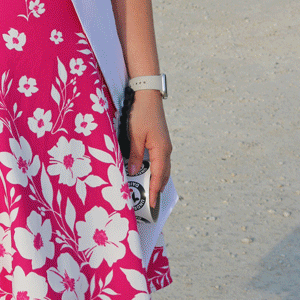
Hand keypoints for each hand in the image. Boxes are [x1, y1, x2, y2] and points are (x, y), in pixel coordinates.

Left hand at [126, 91, 171, 207]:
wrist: (147, 95)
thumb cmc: (141, 114)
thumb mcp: (134, 135)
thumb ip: (134, 155)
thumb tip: (134, 172)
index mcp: (161, 150)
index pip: (158, 176)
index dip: (154, 190)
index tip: (151, 204)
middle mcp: (165, 149)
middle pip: (163, 174)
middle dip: (157, 188)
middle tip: (150, 203)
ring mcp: (164, 144)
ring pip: (163, 167)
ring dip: (157, 179)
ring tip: (150, 191)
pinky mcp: (160, 140)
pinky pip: (160, 160)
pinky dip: (156, 170)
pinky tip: (149, 172)